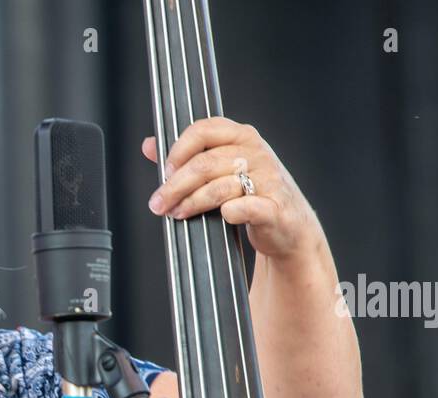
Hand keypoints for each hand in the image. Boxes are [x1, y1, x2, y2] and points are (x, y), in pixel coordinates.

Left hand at [144, 117, 321, 263]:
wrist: (289, 228)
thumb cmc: (252, 196)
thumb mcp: (221, 170)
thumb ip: (186, 157)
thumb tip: (149, 145)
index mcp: (242, 137)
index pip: (203, 130)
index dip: (178, 151)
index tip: (164, 172)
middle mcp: (256, 153)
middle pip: (205, 163)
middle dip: (175, 185)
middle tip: (159, 203)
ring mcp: (268, 179)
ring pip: (219, 186)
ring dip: (192, 202)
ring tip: (177, 214)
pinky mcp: (274, 207)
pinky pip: (246, 206)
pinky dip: (231, 211)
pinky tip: (222, 216)